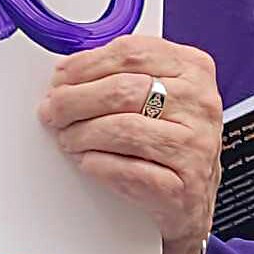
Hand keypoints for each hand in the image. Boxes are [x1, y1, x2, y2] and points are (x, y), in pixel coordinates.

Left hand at [39, 39, 220, 253]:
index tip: (61, 78)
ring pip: (123, 129)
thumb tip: (67, 76)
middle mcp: (199, 104)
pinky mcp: (184, 186)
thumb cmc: (170, 141)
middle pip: (122, 90)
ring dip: (83, 134)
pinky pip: (129, 171)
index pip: (130, 53)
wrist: (191, 200)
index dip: (85, 65)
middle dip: (75, 101)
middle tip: (54, 112)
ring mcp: (195, 145)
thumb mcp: (160, 94)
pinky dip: (99, 165)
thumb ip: (122, 75)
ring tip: (68, 139)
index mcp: (193, 69)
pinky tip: (89, 161)